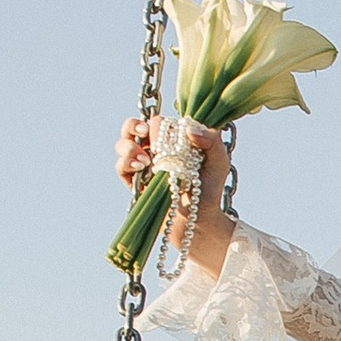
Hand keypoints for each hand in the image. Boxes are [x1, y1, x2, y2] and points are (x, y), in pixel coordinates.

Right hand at [115, 113, 229, 210]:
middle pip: (133, 126)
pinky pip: (121, 166)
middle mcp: (155, 148)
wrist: (197, 219)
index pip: (159, 121)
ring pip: (123, 144)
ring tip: (145, 160)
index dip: (160, 124)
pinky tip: (140, 167)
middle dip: (134, 126)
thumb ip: (211, 141)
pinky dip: (126, 163)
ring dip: (129, 146)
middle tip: (144, 132)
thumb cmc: (209, 189)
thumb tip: (188, 128)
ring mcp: (142, 164)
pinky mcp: (134, 181)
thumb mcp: (219, 162)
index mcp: (172, 139)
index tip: (169, 134)